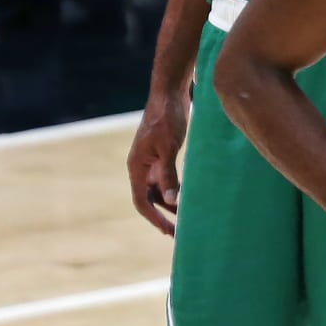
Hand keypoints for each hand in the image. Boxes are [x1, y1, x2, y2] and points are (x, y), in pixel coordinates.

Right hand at [126, 89, 188, 235]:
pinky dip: (175, 189)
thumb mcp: (168, 148)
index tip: (169, 232)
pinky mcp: (161, 154)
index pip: (141, 201)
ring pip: (158, 190)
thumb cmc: (167, 118)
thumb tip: (172, 202)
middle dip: (162, 216)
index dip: (154, 219)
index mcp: (137, 166)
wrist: (169, 93)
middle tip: (179, 232)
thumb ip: (169, 175)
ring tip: (187, 217)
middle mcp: (141, 166)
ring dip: (170, 204)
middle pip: (149, 199)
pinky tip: (188, 195)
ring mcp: (150, 161)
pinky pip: (166, 179)